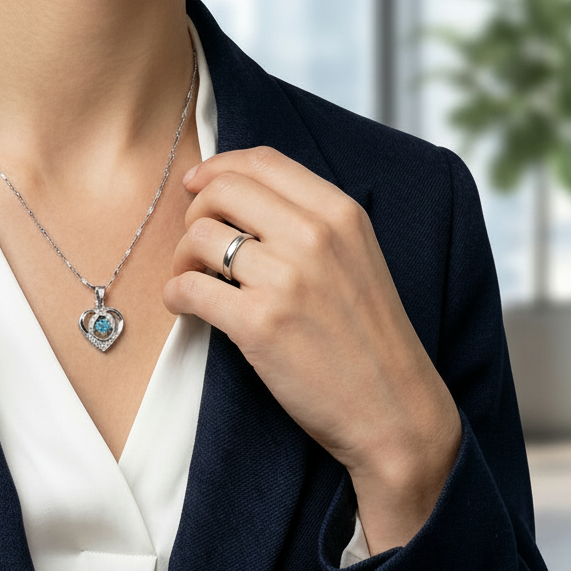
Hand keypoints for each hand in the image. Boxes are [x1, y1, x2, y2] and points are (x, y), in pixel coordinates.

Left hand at [163, 146, 461, 553]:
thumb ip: (310, 221)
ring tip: (193, 279)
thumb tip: (236, 193)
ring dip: (182, 257)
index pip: (262, 160)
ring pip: (199, 236)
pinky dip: (174, 295)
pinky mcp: (259, 324)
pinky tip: (185, 306)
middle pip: (222, 189)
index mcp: (341, 214)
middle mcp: (314, 236)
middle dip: (195, 211)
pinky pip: (188, 288)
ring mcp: (287, 279)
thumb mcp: (357, 257)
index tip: (197, 186)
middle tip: (197, 243)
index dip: (218, 167)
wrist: (395, 411)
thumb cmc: (368, 336)